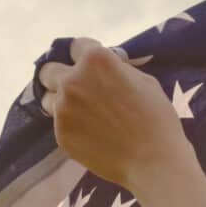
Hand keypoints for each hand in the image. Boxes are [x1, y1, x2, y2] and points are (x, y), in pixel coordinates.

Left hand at [37, 38, 195, 193]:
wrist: (153, 160)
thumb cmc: (156, 118)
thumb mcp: (144, 80)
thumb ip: (117, 68)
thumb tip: (107, 67)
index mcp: (95, 60)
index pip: (76, 46)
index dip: (85, 55)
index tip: (91, 67)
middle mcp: (72, 80)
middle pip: (48, 71)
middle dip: (60, 75)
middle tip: (76, 89)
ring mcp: (62, 108)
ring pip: (48, 99)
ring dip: (61, 102)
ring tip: (82, 115)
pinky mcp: (60, 134)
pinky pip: (59, 124)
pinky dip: (72, 127)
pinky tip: (91, 135)